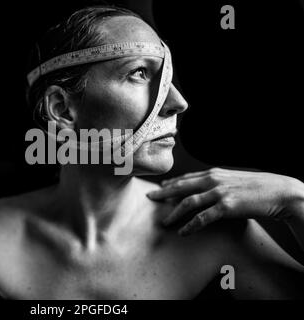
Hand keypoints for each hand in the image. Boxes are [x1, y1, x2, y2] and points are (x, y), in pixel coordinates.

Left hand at [147, 168, 303, 235]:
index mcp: (214, 173)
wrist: (280, 191)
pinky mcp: (227, 206)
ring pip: (188, 202)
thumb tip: (205, 190)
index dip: (171, 183)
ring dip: (174, 213)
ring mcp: (219, 192)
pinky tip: (183, 232)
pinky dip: (191, 225)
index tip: (160, 187)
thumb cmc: (257, 187)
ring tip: (164, 222)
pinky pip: (203, 218)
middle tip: (150, 198)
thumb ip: (217, 183)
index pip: (186, 178)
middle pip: (181, 186)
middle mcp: (213, 180)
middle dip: (163, 193)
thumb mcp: (233, 180)